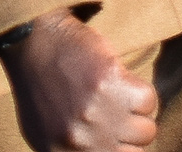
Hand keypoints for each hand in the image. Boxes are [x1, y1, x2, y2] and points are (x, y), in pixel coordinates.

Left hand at [1, 12, 154, 151]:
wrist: (33, 41)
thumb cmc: (41, 86)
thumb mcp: (46, 134)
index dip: (121, 149)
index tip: (117, 135)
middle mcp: (80, 140)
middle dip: (129, 132)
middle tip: (112, 109)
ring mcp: (95, 112)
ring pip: (146, 129)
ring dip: (134, 110)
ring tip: (113, 93)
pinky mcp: (110, 82)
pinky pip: (148, 99)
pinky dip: (138, 88)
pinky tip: (117, 78)